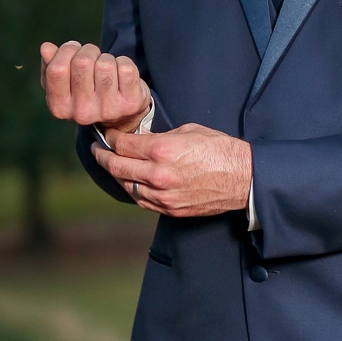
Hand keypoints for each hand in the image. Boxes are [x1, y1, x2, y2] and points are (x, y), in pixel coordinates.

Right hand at [40, 39, 150, 138]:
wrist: (121, 116)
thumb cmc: (87, 92)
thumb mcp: (65, 83)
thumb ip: (51, 65)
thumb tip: (46, 48)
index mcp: (60, 107)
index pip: (57, 69)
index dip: (66, 51)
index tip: (73, 50)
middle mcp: (82, 113)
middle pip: (81, 62)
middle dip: (88, 51)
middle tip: (92, 58)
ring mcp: (108, 109)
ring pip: (105, 64)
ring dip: (106, 58)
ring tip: (106, 69)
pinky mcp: (130, 103)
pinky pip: (125, 67)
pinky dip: (123, 62)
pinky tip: (121, 75)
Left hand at [92, 123, 251, 216]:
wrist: (243, 178)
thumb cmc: (220, 150)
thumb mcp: (188, 131)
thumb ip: (161, 137)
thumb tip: (142, 139)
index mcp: (161, 150)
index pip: (122, 145)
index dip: (110, 138)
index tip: (107, 136)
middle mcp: (157, 174)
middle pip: (116, 167)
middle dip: (103, 157)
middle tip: (97, 151)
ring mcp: (162, 195)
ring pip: (126, 186)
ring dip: (117, 175)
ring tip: (112, 166)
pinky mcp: (170, 209)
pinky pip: (142, 201)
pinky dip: (133, 190)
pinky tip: (131, 182)